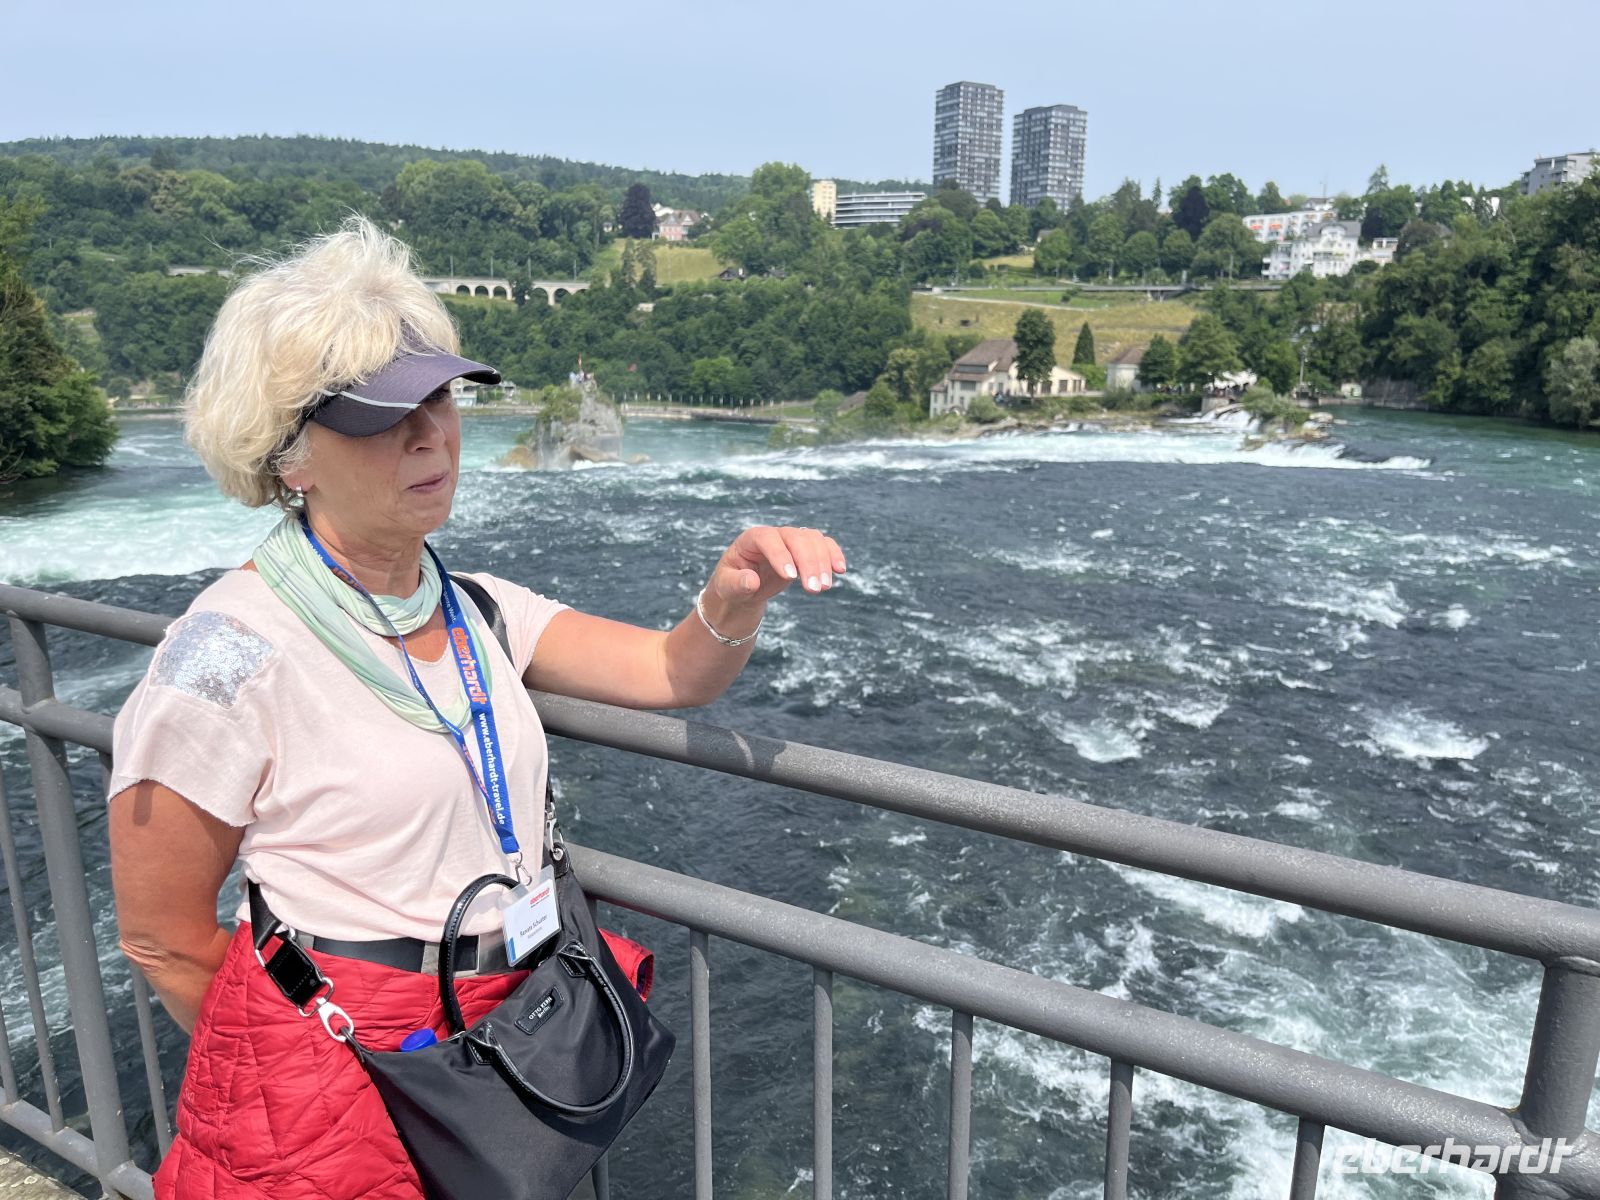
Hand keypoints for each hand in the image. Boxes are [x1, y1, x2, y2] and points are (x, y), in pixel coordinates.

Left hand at [709, 526, 847, 604]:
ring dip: (823, 562)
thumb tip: (752, 581)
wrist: (743, 588)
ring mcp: (790, 540)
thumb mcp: (727, 587)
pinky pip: (823, 545)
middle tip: (813, 590)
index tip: (790, 577)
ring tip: (824, 587)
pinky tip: (840, 570)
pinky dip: (834, 554)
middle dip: (807, 563)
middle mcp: (773, 535)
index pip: (768, 539)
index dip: (780, 555)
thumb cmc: (731, 585)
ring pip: (812, 539)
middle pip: (795, 538)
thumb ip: (736, 584)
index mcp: (750, 539)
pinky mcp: (804, 550)